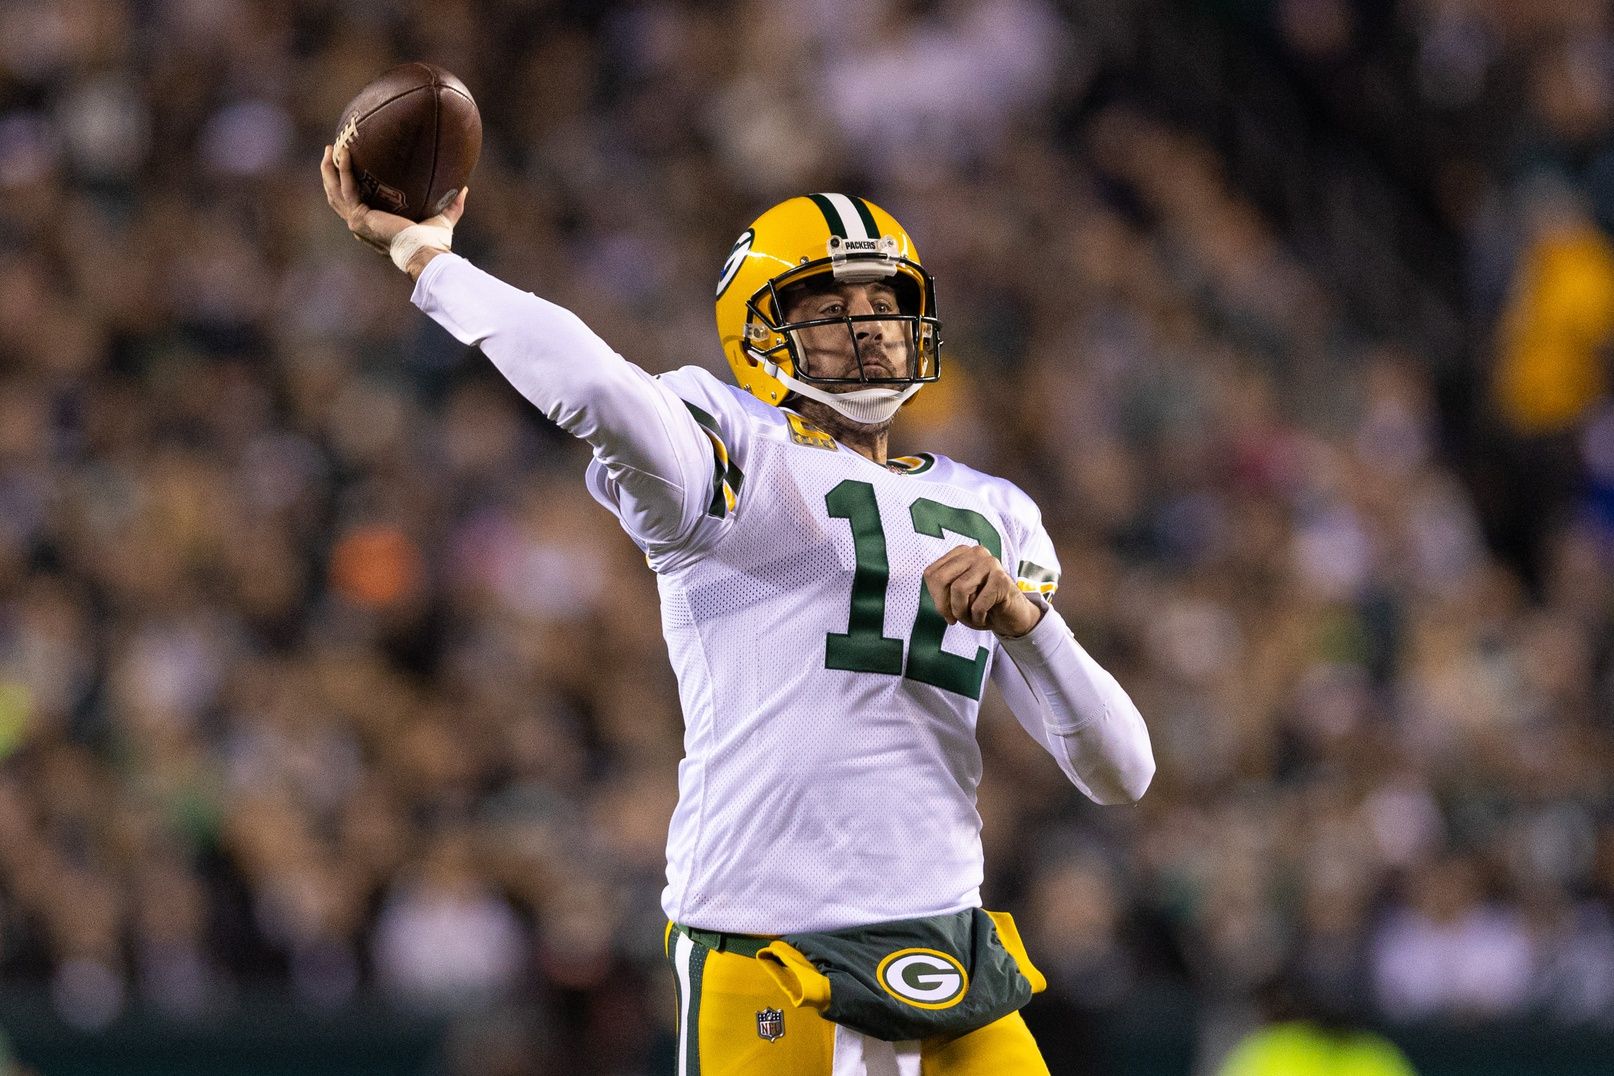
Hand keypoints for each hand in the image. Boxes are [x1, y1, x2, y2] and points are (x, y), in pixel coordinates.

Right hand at [319, 144, 466, 261]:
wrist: (426, 252)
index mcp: (374, 227)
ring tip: (330, 149)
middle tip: (331, 153)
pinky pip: (348, 188)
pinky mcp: (359, 217)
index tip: (349, 169)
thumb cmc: (434, 243)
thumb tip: (464, 189)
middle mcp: (361, 226)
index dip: (348, 187)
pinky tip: (346, 153)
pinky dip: (344, 170)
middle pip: (337, 197)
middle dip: (331, 175)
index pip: (355, 205)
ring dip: (330, 171)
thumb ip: (451, 206)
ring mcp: (357, 223)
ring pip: (335, 193)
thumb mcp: (442, 220)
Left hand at [922, 544, 1043, 637]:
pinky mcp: (1002, 578)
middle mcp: (976, 552)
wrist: (1013, 615)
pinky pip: (978, 604)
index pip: (931, 574)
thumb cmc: (982, 605)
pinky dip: (978, 618)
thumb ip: (942, 591)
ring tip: (971, 617)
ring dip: (961, 611)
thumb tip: (937, 598)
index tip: (946, 611)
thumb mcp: (956, 596)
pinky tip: (985, 617)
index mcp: (961, 553)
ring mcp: (990, 563)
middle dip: (944, 605)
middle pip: (940, 579)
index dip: (935, 597)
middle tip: (954, 618)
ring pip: (958, 589)